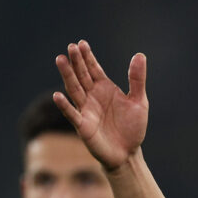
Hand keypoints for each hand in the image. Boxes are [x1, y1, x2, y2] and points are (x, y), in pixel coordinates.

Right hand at [54, 40, 148, 170]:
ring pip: (74, 90)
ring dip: (67, 76)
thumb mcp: (139, 102)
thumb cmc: (132, 127)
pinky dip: (64, 106)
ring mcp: (86, 110)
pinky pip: (72, 114)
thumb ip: (137, 79)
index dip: (88, 57)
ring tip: (60, 60)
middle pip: (82, 76)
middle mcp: (92, 97)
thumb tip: (139, 55)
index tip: (82, 44)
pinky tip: (57, 95)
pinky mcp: (83, 126)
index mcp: (105, 89)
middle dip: (77, 62)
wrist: (128, 153)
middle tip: (71, 47)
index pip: (94, 69)